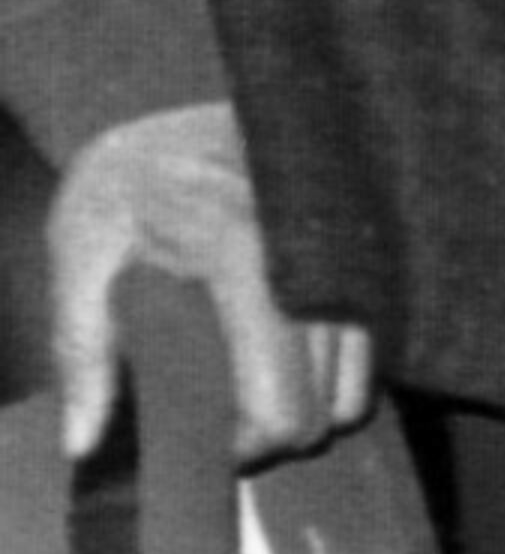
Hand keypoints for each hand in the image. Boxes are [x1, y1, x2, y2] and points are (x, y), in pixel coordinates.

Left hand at [49, 103, 372, 466]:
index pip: (280, 402)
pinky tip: (286, 347)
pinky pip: (377, 343)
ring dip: (314, 398)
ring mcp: (356, 244)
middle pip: (331, 405)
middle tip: (225, 416)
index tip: (207, 441)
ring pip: (363, 380)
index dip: (244, 445)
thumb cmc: (125, 180)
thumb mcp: (79, 251)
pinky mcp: (375, 245)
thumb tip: (85, 445)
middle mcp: (317, 245)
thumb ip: (82, 350)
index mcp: (242, 247)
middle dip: (281, 429)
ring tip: (253, 378)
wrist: (183, 108)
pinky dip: (337, 366)